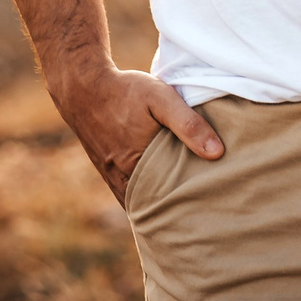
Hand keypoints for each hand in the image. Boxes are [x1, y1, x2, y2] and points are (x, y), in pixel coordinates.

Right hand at [52, 63, 223, 204]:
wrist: (82, 87)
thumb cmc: (125, 91)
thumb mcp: (161, 99)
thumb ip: (188, 124)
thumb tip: (217, 153)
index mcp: (138, 165)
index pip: (169, 199)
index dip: (188, 204)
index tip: (208, 207)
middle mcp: (122, 178)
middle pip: (154, 205)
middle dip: (174, 210)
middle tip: (199, 213)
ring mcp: (111, 178)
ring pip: (139, 202)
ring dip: (157, 205)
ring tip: (181, 208)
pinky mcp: (105, 172)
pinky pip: (126, 195)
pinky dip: (141, 198)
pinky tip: (156, 195)